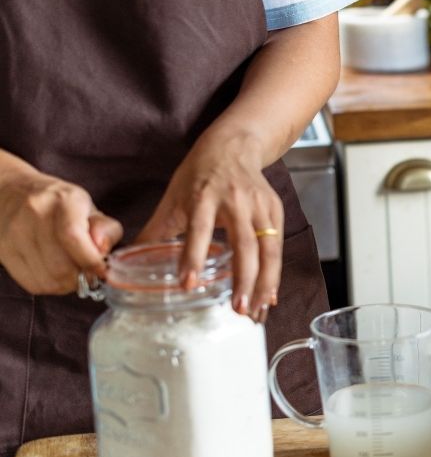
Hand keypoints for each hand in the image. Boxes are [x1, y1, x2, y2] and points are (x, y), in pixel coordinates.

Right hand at [0, 169, 122, 293]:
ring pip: (47, 279)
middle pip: (60, 265)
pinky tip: (55, 274)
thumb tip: (102, 250)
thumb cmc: (59, 204)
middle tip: (89, 275)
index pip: (73, 237)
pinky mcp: (4, 250)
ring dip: (66, 284)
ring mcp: (15, 233)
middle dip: (81, 277)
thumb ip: (106, 229)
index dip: (91, 261)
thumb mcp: (89, 208)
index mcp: (63, 200)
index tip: (102, 270)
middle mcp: (35, 213)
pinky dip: (49, 286)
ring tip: (73, 274)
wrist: (12, 193)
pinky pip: (31, 283)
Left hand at [136, 129, 281, 321]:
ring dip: (264, 282)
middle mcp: (235, 201)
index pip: (199, 229)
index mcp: (203, 196)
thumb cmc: (200, 173)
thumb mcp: (173, 196)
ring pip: (268, 248)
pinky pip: (277, 246)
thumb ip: (156, 230)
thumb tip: (127, 260)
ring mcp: (259, 206)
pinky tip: (269, 295)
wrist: (234, 146)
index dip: (193, 257)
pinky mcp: (275, 210)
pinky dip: (275, 273)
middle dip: (244, 279)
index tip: (188, 284)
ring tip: (257, 310)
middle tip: (237, 309)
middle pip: (244, 244)